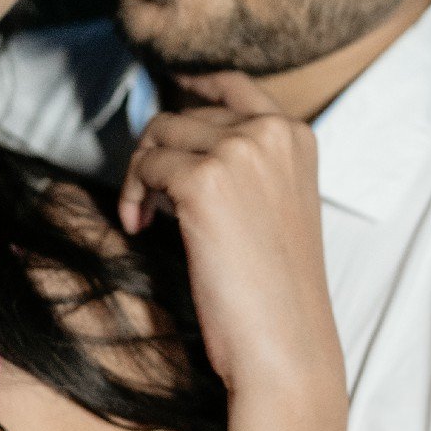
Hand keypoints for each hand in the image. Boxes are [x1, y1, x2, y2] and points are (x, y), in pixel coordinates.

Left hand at [118, 72, 343, 405]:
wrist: (284, 346)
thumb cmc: (274, 291)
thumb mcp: (275, 207)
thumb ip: (244, 164)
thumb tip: (175, 137)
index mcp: (297, 137)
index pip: (233, 85)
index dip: (193, 84)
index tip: (169, 89)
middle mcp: (272, 132)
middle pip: (185, 113)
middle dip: (158, 152)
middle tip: (152, 202)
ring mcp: (240, 152)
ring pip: (159, 134)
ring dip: (141, 174)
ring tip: (146, 219)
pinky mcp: (205, 181)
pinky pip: (146, 167)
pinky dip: (133, 196)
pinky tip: (139, 228)